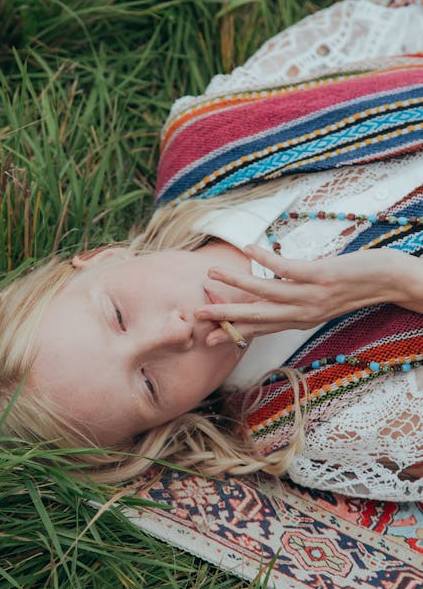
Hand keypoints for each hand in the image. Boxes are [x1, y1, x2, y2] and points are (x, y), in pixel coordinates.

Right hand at [195, 244, 420, 345]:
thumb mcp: (324, 300)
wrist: (392, 281)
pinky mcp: (321, 275)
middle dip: (225, 316)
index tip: (209, 338)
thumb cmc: (357, 287)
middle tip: (197, 317)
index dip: (234, 331)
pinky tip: (248, 250)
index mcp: (301, 319)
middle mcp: (303, 312)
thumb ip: (297, 300)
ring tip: (212, 274)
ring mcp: (311, 295)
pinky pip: (287, 269)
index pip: (261, 327)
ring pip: (265, 292)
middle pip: (256, 316)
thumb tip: (273, 291)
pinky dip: (265, 259)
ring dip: (236, 284)